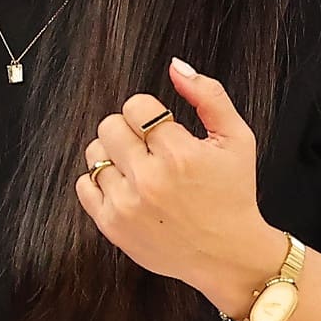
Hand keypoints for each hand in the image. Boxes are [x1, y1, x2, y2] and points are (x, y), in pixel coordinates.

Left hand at [74, 59, 279, 309]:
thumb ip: (208, 96)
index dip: (148, 112)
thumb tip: (176, 67)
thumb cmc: (233, 195)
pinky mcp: (112, 225)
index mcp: (179, 155)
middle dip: (130, 129)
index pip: (135, 106)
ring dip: (114, 154)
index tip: (161, 127)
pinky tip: (126, 185)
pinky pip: (84, 185)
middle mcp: (149, 180)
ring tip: (139, 167)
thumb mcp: (237, 139)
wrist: (228, 254)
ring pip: (94, 152)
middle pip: (110, 125)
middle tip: (149, 146)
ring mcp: (127, 204)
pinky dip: (100, 180)